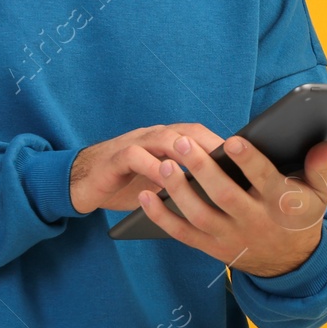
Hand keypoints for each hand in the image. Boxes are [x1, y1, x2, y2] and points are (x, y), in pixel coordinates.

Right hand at [69, 123, 225, 214]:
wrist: (83, 183)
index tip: (244, 160)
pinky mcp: (115, 158)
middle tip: (230, 163)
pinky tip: (166, 180)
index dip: (221, 144)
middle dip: (209, 146)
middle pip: (186, 133)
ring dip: (184, 151)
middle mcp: (153, 137)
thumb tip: (221, 194)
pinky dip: (152, 167)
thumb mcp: (160, 183)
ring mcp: (134, 144)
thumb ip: (184, 182)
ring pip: (163, 139)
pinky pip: (136, 156)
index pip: (199, 135)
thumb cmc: (128, 184)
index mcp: (166, 141)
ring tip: (203, 167)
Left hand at [137, 131, 326, 277]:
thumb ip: (321, 167)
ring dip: (178, 191)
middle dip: (202, 169)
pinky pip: (182, 234)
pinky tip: (144, 196)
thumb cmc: (301, 217)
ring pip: (200, 215)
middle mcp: (254, 222)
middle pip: (224, 196)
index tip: (233, 140)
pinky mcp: (212, 248)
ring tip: (164, 165)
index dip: (249, 161)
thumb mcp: (320, 194)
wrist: (291, 265)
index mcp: (281, 204)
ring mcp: (230, 238)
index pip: (265, 180)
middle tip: (182, 143)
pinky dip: (161, 217)